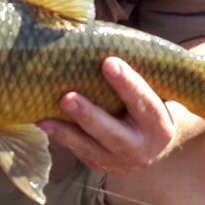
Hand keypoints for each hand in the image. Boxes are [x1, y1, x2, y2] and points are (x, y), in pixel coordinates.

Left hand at [37, 57, 194, 173]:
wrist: (155, 141)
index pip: (145, 103)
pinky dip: (62, 138)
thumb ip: (138, 72)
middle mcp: (143, 150)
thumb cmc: (151, 102)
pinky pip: (80, 153)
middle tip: (67, 97)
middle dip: (89, 115)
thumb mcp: (154, 92)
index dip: (127, 84)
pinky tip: (45, 124)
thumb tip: (103, 38)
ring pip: (91, 149)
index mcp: (160, 126)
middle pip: (114, 133)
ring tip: (44, 119)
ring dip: (66, 133)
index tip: (108, 62)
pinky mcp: (102, 166)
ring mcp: (121, 163)